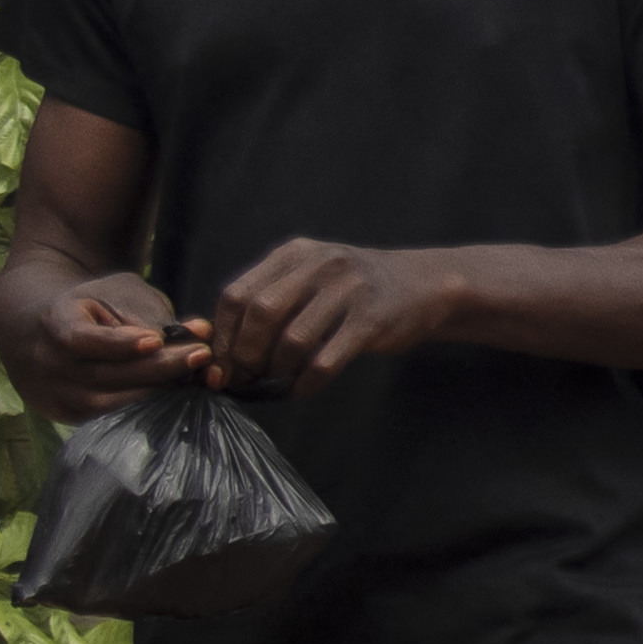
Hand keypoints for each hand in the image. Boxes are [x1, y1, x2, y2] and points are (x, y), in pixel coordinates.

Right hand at [8, 269, 209, 423]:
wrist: (38, 335)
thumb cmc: (91, 309)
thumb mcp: (113, 297)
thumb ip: (152, 314)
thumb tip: (202, 331)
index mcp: (55, 325)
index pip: (83, 338)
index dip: (119, 343)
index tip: (156, 339)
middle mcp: (51, 365)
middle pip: (106, 375)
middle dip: (159, 367)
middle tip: (202, 354)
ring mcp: (59, 396)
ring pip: (112, 404)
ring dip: (159, 393)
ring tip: (197, 377)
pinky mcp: (72, 417)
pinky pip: (112, 420)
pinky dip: (147, 410)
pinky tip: (179, 397)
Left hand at [202, 238, 465, 393]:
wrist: (421, 284)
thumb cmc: (353, 289)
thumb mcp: (311, 274)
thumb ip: (272, 296)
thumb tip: (225, 348)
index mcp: (294, 254)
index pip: (238, 294)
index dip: (222, 334)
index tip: (221, 363)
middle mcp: (319, 265)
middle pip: (260, 313)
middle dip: (245, 354)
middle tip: (245, 378)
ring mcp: (348, 290)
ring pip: (292, 340)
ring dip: (276, 371)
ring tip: (275, 384)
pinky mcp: (371, 320)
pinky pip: (326, 360)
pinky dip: (307, 382)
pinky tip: (302, 389)